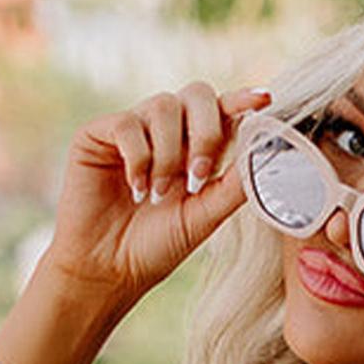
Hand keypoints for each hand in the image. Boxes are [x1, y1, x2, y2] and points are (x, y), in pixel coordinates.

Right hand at [39, 80, 273, 316]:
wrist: (109, 269)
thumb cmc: (155, 247)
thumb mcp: (204, 217)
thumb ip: (233, 185)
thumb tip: (262, 155)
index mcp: (194, 147)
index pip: (221, 111)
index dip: (241, 101)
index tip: (263, 101)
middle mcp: (166, 130)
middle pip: (197, 94)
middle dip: (205, 132)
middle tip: (198, 177)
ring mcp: (133, 128)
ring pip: (164, 106)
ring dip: (168, 155)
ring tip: (157, 195)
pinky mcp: (99, 133)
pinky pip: (128, 124)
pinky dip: (138, 158)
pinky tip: (135, 188)